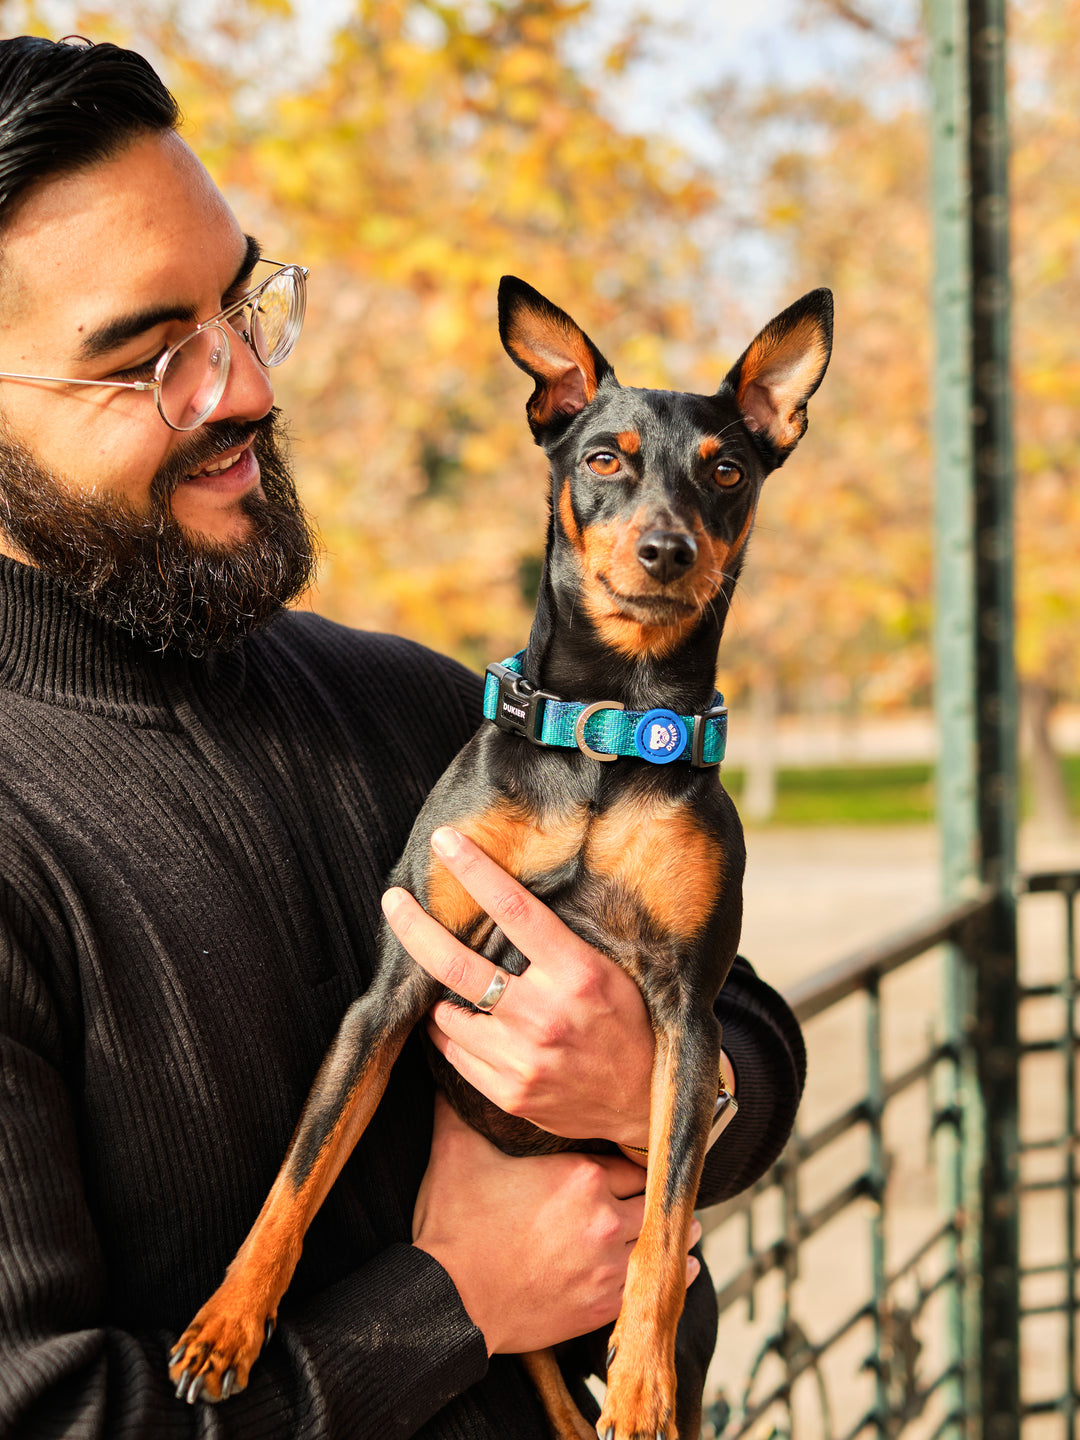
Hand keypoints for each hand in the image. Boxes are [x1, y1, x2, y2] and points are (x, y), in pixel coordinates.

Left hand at [381, 826, 653, 1148]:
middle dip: (414, 927)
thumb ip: (562, 944)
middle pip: (456, 964)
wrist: (644, 1104)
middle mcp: (543, 1016)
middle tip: (392, 901)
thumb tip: (507, 902)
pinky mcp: (508, 1093)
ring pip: (446, 1014)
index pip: (514, 910)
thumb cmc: (629, 1025)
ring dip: (441, 995)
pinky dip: (453, 1033)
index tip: (445, 842)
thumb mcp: (610, 971)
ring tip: (451, 985)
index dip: (474, 870)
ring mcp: (521, 1060)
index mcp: (576, 973)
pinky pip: (455, 1054)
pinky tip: (466, 1024)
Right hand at [412, 1095, 701, 1354]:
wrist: (449, 1301)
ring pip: (657, 1238)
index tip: (629, 1161)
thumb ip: (460, 1107)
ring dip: (668, 1230)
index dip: (628, 1159)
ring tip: (683, 1225)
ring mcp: (608, 1264)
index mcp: (581, 1175)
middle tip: (659, 1189)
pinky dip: (674, 1273)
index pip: (628, 1159)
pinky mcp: (603, 1304)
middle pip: (650, 1197)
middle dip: (651, 1192)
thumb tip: (444, 1066)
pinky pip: (655, 1284)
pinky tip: (683, 1266)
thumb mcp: (456, 1153)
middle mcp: (605, 1216)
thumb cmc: (454, 1226)